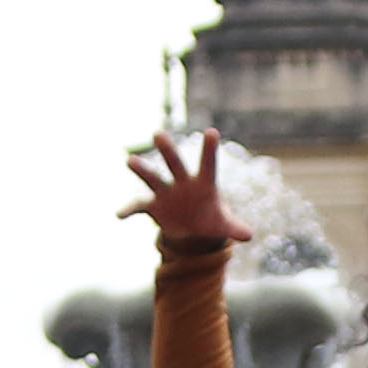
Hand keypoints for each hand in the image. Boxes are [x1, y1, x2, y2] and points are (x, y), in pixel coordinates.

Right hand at [120, 131, 251, 249]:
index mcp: (203, 184)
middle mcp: (182, 183)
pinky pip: (138, 206)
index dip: (209, 150)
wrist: (192, 228)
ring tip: (129, 161)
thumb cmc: (210, 219)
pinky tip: (119, 215)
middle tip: (158, 134)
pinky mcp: (153, 206)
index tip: (212, 132)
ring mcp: (165, 193)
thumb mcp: (223, 225)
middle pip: (174, 164)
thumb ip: (235, 227)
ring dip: (142, 170)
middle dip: (167, 151)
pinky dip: (129, 210)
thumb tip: (248, 235)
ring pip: (152, 178)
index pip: (208, 165)